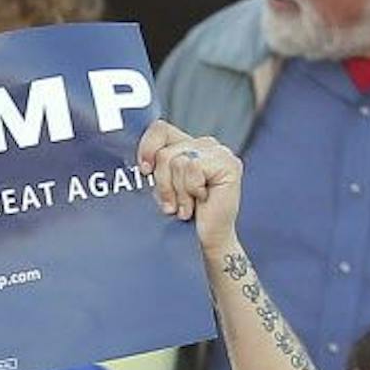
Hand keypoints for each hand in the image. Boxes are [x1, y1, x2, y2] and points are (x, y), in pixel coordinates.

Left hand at [137, 120, 240, 252]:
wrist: (203, 240)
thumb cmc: (180, 216)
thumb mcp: (160, 188)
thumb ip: (154, 168)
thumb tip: (140, 161)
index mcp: (186, 146)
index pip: (160, 129)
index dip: (147, 148)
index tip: (144, 171)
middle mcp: (204, 144)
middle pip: (165, 153)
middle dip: (163, 184)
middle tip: (172, 204)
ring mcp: (219, 152)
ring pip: (178, 161)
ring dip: (177, 192)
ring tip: (186, 206)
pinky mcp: (229, 163)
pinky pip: (193, 168)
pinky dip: (191, 191)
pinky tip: (200, 201)